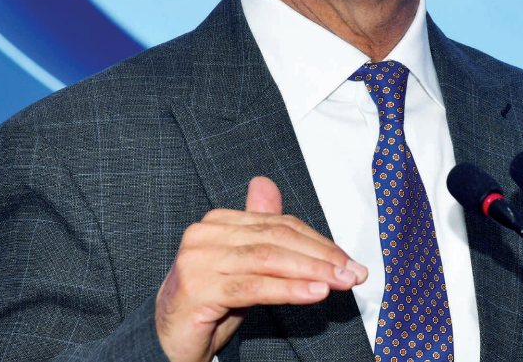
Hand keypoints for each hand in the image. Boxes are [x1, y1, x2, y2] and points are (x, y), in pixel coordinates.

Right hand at [155, 176, 367, 361]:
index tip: (348, 261)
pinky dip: (289, 289)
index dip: (317, 241)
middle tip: (352, 273)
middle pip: (274, 238)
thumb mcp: (240, 262)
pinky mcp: (197, 288)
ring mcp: (198, 260)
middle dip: (320, 256)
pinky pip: (253, 287)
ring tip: (340, 283)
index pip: (277, 224)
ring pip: (267, 259)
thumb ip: (258, 227)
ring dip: (310, 272)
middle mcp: (204, 234)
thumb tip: (267, 184)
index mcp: (217, 222)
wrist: (169, 338)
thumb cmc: (210, 300)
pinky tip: (314, 293)